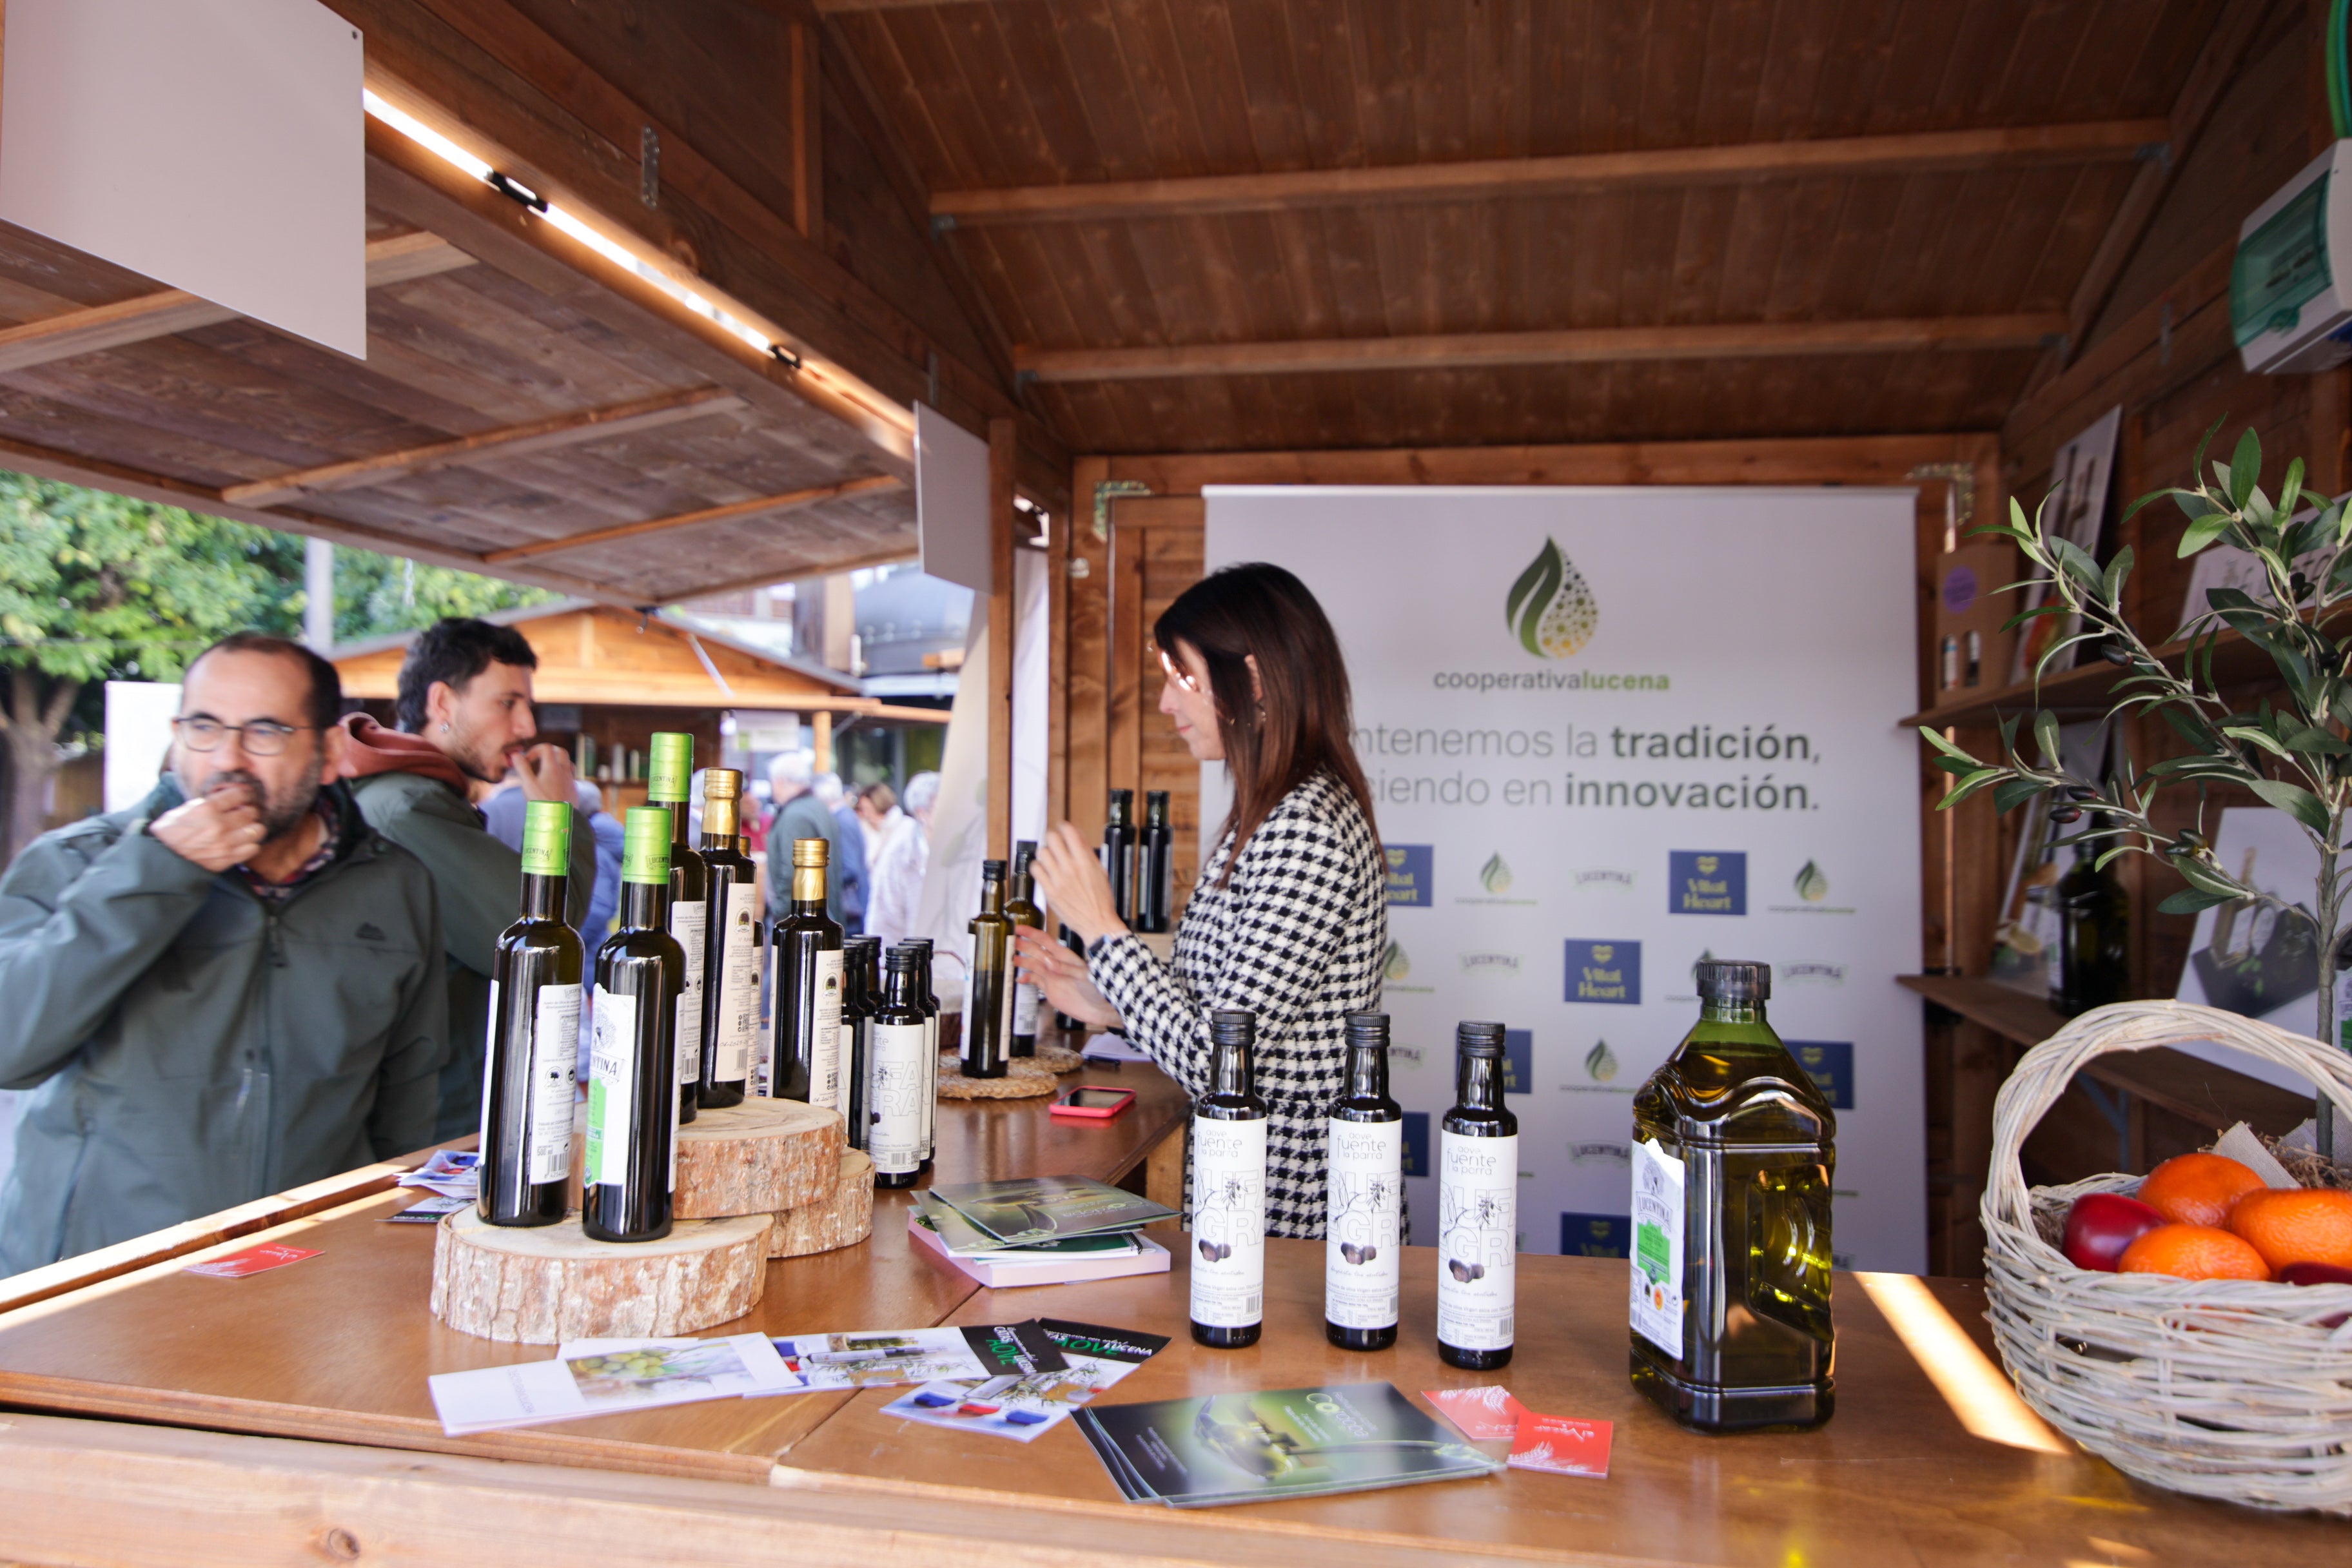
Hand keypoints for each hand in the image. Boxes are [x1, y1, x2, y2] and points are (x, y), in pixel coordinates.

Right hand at [151, 783, 264, 871]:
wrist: (163, 858)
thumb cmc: (171, 831)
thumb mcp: (185, 809)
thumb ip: (208, 802)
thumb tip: (228, 797)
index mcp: (207, 809)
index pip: (240, 795)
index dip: (244, 795)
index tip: (244, 797)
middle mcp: (219, 825)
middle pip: (252, 812)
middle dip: (250, 810)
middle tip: (245, 812)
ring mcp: (225, 843)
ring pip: (257, 830)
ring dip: (253, 828)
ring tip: (246, 827)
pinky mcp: (228, 858)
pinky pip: (253, 849)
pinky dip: (251, 844)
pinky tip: (243, 842)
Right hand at [514, 743, 576, 805]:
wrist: (559, 819)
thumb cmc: (542, 801)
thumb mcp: (528, 784)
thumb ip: (522, 767)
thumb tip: (515, 755)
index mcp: (553, 767)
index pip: (546, 747)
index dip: (535, 750)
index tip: (527, 760)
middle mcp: (565, 771)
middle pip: (560, 751)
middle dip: (548, 752)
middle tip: (538, 760)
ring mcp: (571, 780)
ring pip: (568, 762)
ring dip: (558, 762)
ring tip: (546, 770)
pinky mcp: (574, 789)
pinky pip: (571, 775)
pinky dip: (562, 774)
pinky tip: (555, 783)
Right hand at [1013, 926, 1120, 1028]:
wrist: (1099, 1009)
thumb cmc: (1096, 989)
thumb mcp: (1083, 976)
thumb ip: (1066, 969)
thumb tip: (1049, 963)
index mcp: (1064, 957)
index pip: (1045, 940)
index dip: (1031, 933)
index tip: (1018, 929)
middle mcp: (1056, 964)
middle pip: (1036, 951)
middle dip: (1022, 945)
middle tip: (1009, 942)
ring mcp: (1052, 976)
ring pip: (1033, 965)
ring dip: (1022, 961)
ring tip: (1010, 959)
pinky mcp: (1050, 989)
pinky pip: (1035, 981)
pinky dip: (1027, 979)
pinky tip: (1019, 980)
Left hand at [1030, 821, 1125, 945]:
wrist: (1096, 923)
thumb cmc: (1100, 901)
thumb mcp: (1100, 872)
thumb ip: (1087, 852)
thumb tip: (1078, 836)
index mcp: (1085, 862)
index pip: (1069, 832)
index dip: (1064, 827)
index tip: (1062, 828)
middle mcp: (1070, 868)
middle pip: (1052, 839)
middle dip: (1053, 837)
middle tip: (1054, 841)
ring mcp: (1058, 880)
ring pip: (1042, 853)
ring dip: (1045, 852)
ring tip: (1049, 857)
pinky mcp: (1049, 891)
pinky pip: (1036, 870)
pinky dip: (1038, 866)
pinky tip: (1044, 869)